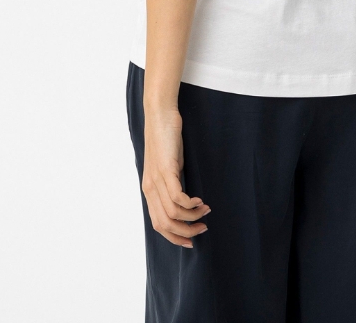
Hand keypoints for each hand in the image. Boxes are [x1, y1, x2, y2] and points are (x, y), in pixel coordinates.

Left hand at [142, 107, 210, 247]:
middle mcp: (150, 188)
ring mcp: (156, 180)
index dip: (175, 237)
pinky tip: (200, 200)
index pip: (158, 224)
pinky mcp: (166, 170)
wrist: (160, 115)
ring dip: (193, 217)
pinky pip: (177, 197)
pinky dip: (190, 204)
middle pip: (165, 224)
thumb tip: (185, 201)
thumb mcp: (169, 166)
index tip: (191, 240)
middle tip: (203, 228)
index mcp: (149, 190)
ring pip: (172, 213)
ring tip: (205, 210)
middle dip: (185, 232)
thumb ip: (172, 183)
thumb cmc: (166, 139)